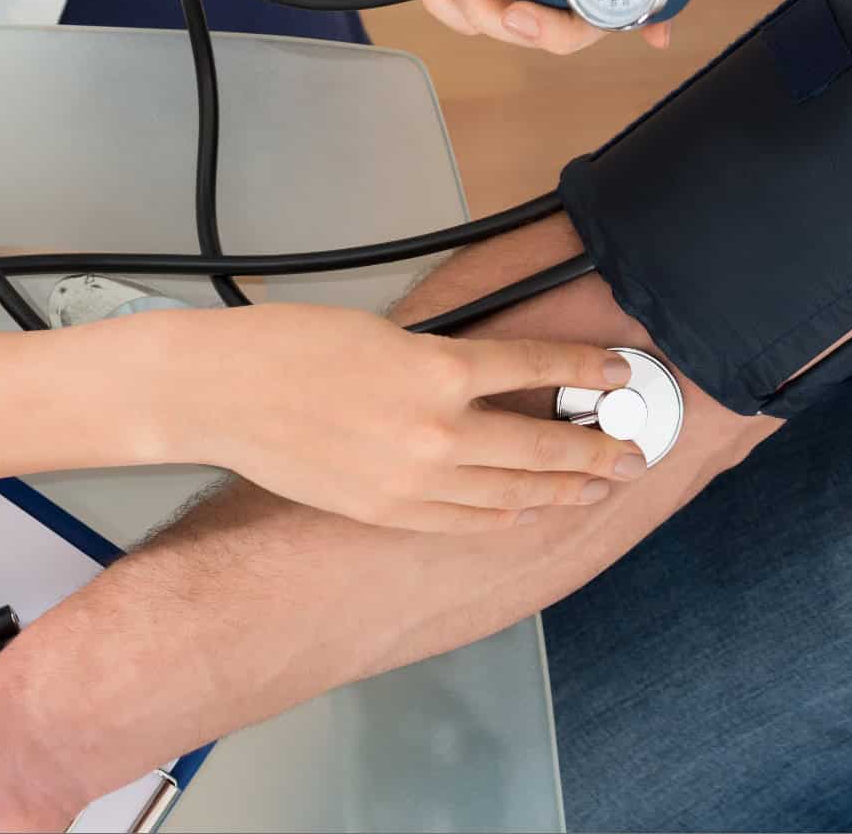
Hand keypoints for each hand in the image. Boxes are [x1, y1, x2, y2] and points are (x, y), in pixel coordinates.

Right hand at [150, 303, 645, 531]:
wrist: (221, 391)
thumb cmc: (288, 345)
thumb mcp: (381, 332)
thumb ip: (438, 360)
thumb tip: (483, 380)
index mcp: (437, 369)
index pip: (535, 370)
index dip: (586, 373)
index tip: (619, 375)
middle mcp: (435, 432)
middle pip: (539, 446)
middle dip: (594, 448)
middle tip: (630, 449)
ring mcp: (412, 481)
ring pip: (511, 492)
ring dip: (562, 488)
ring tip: (596, 485)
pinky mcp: (385, 511)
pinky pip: (465, 520)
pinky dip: (504, 516)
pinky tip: (526, 511)